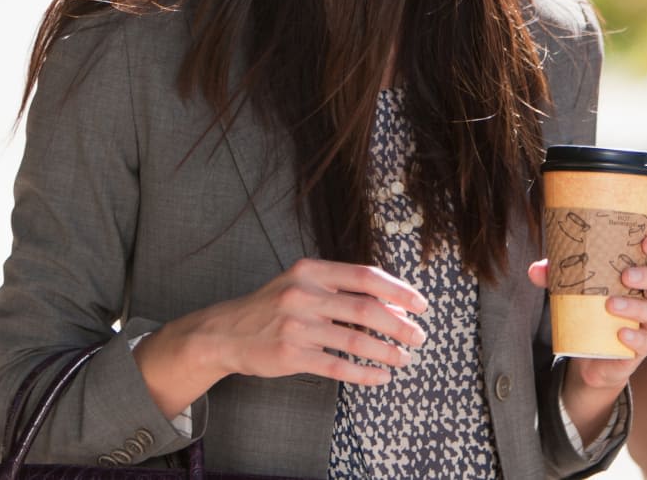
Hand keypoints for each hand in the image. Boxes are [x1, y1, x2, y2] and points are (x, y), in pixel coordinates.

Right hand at [167, 258, 428, 387]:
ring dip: (386, 352)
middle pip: (365, 309)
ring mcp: (296, 326)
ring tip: (403, 359)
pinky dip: (363, 373)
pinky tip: (379, 377)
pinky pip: (337, 366)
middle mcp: (303, 294)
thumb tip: (393, 305)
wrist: (225, 332)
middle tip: (418, 337)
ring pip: (355, 340)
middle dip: (399, 326)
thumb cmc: (273, 307)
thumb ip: (342, 289)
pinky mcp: (291, 355)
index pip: (365, 276)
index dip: (398, 291)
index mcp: (311, 270)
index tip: (421, 305)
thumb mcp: (303, 285)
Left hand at [529, 230, 646, 390]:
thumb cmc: (590, 307)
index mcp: (641, 272)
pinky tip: (620, 333)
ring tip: (610, 304)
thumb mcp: (573, 287)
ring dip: (636, 305)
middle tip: (625, 274)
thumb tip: (535, 269)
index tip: (646, 241)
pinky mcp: (641, 347)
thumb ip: (556, 275)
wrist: (591, 353)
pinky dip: (636, 337)